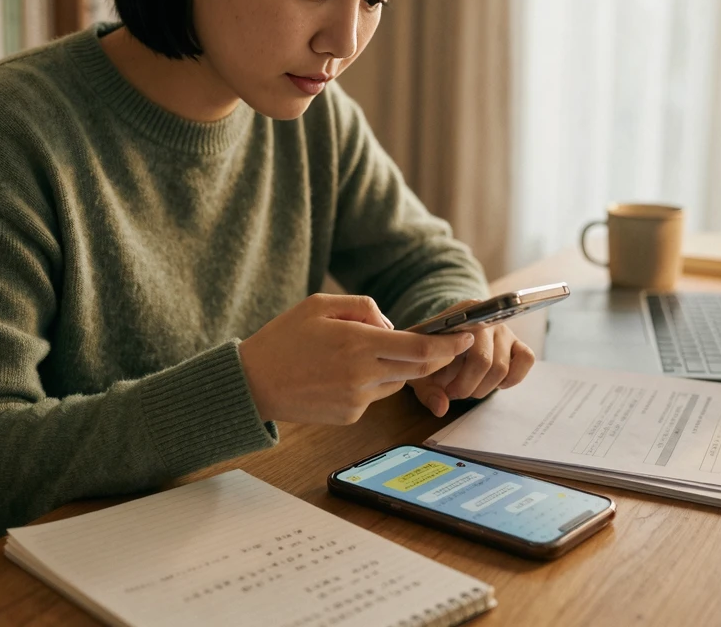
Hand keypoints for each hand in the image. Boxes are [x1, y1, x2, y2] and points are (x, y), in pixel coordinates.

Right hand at [238, 294, 474, 424]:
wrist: (252, 384)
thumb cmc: (283, 339)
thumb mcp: (319, 304)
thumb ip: (363, 307)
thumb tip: (392, 326)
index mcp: (356, 343)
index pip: (419, 349)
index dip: (449, 344)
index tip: (467, 336)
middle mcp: (361, 375)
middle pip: (418, 369)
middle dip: (439, 358)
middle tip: (450, 344)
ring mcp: (357, 400)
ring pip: (397, 382)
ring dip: (399, 368)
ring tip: (369, 353)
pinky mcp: (350, 416)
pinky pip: (375, 396)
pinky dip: (373, 382)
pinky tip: (343, 373)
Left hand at [408, 300, 535, 416]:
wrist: (442, 341)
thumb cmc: (431, 355)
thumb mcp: (421, 370)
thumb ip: (427, 390)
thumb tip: (442, 408)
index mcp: (461, 315)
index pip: (465, 346)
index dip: (456, 376)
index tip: (447, 388)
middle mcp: (486, 319)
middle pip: (484, 361)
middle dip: (468, 386)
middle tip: (454, 392)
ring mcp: (504, 330)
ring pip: (502, 367)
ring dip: (484, 387)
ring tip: (468, 388)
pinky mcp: (517, 343)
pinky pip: (526, 359)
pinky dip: (512, 378)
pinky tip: (495, 384)